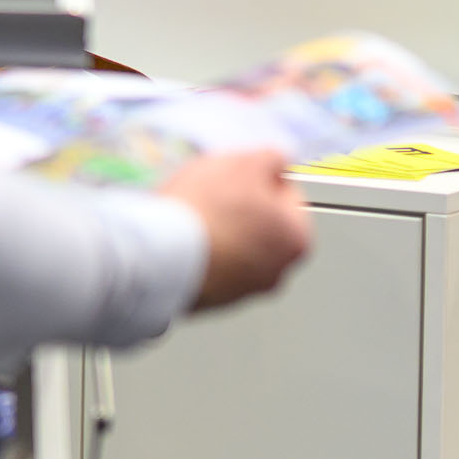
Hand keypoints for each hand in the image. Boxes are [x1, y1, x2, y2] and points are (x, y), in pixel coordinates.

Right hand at [165, 146, 309, 310]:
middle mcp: (277, 272)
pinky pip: (209, 267)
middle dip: (240, 209)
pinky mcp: (210, 300)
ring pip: (234, 248)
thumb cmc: (208, 212)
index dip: (257, 178)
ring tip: (193, 218)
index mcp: (297, 239)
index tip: (233, 176)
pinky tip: (182, 240)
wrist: (161, 254)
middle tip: (211, 195)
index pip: (285, 195)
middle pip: (261, 225)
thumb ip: (272, 158)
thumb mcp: (245, 164)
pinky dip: (199, 254)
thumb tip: (277, 162)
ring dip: (219, 233)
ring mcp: (242, 291)